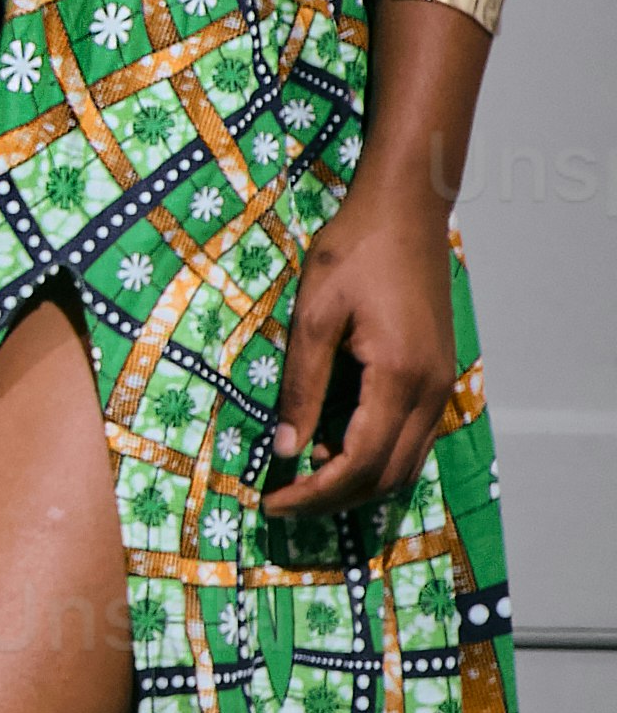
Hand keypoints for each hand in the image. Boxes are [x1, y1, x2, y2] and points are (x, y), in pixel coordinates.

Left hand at [268, 175, 461, 516]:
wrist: (406, 210)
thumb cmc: (355, 252)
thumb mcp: (313, 316)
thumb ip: (302, 387)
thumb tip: (286, 450)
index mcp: (399, 377)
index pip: (360, 464)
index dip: (315, 494)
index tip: (271, 502)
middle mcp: (431, 391)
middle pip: (387, 477)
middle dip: (333, 500)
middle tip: (282, 500)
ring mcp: (441, 385)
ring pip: (405, 465)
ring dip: (357, 484)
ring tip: (303, 480)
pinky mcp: (438, 376)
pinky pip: (413, 440)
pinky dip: (377, 460)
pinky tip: (335, 448)